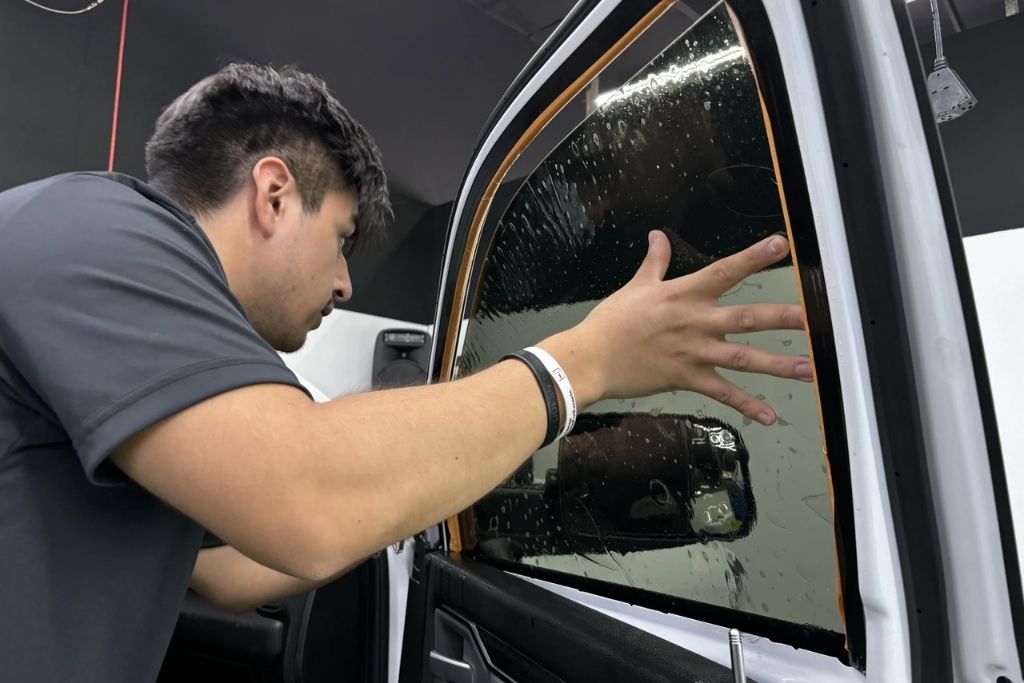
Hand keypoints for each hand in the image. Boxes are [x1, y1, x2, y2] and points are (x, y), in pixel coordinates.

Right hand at [572, 230, 809, 424]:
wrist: (590, 358)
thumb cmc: (611, 322)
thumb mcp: (635, 287)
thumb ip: (655, 262)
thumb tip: (657, 236)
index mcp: (683, 293)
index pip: (725, 271)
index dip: (754, 257)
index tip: (782, 244)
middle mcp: (694, 321)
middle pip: (747, 318)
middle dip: (784, 318)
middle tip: (816, 319)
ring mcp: (693, 352)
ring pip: (743, 358)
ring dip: (778, 364)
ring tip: (809, 369)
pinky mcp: (686, 378)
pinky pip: (722, 393)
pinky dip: (746, 405)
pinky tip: (769, 415)